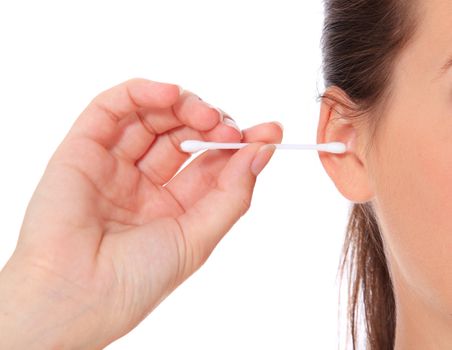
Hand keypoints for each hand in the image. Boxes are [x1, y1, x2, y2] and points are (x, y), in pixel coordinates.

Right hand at [0, 78, 282, 348]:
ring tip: (205, 115)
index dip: (240, 146)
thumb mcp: (198, 237)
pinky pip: (112, 108)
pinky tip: (170, 94)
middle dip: (213, 125)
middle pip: (185, 135)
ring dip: (184, 106)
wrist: (76, 295)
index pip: (211, 164)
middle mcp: (144, 182)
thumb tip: (262, 151)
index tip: (269, 133)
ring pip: (153, 117)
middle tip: (231, 127)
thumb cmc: (137, 278)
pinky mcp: (84, 147)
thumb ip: (232, 193)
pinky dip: (143, 92)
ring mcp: (115, 163)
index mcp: (172, 206)